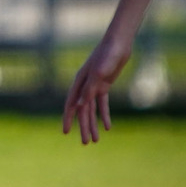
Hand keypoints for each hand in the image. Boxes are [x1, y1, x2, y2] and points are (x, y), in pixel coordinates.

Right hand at [61, 30, 132, 145]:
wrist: (119, 43)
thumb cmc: (107, 54)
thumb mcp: (99, 72)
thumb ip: (89, 89)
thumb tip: (79, 106)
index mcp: (79, 83)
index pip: (71, 105)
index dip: (68, 119)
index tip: (66, 132)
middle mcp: (84, 86)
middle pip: (82, 111)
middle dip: (83, 127)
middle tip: (85, 143)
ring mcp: (94, 86)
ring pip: (92, 110)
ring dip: (93, 124)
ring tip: (95, 140)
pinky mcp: (104, 85)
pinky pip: (103, 104)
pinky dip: (104, 115)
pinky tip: (108, 127)